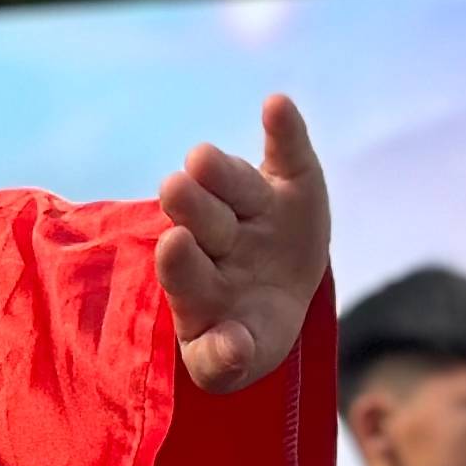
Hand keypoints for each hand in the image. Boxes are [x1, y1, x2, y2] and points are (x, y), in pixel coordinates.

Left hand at [156, 94, 329, 396]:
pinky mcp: (292, 184)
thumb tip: (232, 352)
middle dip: (191, 206)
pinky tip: (276, 106)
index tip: (173, 245)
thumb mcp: (238, 359)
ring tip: (202, 158)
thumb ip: (224, 360)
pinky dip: (284, 129)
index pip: (185, 273)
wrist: (273, 305)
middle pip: (203, 220)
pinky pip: (287, 153)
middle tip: (173, 187)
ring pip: (235, 187)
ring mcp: (254, 210)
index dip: (181, 264)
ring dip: (221, 171)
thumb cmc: (244, 333)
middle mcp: (218, 240)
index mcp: (197, 284)